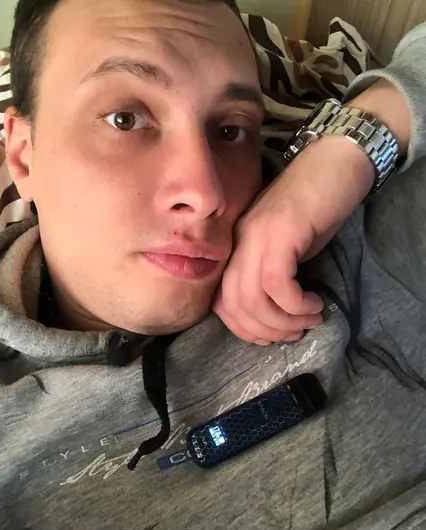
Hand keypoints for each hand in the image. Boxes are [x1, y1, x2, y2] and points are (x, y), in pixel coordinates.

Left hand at [214, 135, 374, 343]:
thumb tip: (274, 318)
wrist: (335, 163)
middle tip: (296, 333)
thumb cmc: (314, 208)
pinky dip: (295, 304)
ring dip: (284, 321)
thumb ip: (271, 278)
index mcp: (235, 249)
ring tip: (310, 319)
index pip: (221, 303)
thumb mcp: (286, 250)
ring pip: (253, 299)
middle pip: (234, 306)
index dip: (245, 329)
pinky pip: (276, 283)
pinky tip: (314, 303)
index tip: (273, 336)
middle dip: (266, 331)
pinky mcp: (281, 230)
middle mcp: (239, 242)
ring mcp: (257, 234)